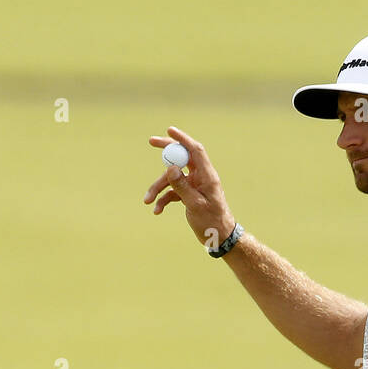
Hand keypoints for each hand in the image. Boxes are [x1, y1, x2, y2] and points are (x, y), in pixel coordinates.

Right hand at [144, 126, 236, 249]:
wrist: (219, 238)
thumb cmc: (213, 222)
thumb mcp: (196, 205)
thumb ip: (183, 186)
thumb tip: (170, 167)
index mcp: (207, 176)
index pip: (195, 151)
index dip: (183, 139)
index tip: (169, 130)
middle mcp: (200, 177)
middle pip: (182, 158)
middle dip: (166, 151)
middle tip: (151, 141)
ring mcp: (194, 185)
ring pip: (172, 179)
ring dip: (158, 188)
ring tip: (147, 200)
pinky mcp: (188, 195)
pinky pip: (173, 192)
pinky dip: (164, 199)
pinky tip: (157, 210)